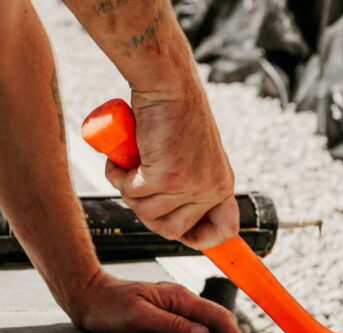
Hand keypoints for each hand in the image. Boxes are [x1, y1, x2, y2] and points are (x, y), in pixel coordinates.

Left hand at [68, 270, 242, 332]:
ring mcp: (171, 309)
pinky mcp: (162, 318)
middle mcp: (179, 302)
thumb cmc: (107, 306)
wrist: (86, 296)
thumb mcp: (138, 317)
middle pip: (215, 322)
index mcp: (178, 298)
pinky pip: (187, 331)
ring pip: (202, 327)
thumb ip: (171, 325)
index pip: (218, 315)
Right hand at [104, 83, 237, 249]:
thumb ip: (187, 185)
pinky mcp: (166, 177)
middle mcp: (210, 187)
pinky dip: (118, 176)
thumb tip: (166, 217)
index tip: (185, 237)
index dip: (202, 240)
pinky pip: (131, 193)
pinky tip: (120, 158)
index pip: (224, 230)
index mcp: (221, 183)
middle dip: (146, 212)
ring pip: (145, 213)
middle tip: (137, 185)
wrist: (167, 83)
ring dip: (128, 191)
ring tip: (130, 163)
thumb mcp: (190, 156)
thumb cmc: (173, 113)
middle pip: (171, 230)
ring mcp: (190, 185)